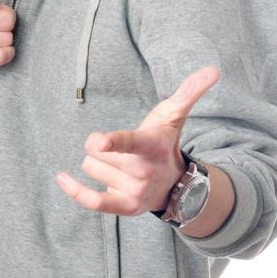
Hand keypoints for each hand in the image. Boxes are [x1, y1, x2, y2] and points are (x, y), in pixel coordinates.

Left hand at [55, 66, 220, 214]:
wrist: (174, 185)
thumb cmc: (165, 142)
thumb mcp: (175, 115)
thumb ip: (191, 91)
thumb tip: (214, 69)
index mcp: (151, 145)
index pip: (129, 142)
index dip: (112, 141)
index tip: (98, 142)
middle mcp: (143, 171)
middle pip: (96, 153)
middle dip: (102, 148)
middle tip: (125, 152)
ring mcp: (134, 191)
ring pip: (90, 168)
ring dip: (99, 165)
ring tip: (122, 168)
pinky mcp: (124, 207)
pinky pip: (92, 201)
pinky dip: (75, 190)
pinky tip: (62, 178)